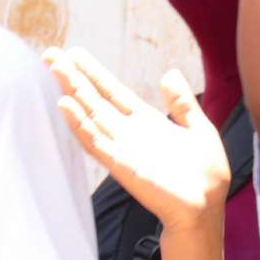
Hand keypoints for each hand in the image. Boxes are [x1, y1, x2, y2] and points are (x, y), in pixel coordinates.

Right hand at [42, 47, 229, 233]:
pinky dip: (81, 125)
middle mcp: (130, 134)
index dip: (95, 73)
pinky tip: (66, 107)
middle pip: (96, 101)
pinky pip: (97, 143)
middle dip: (74, 78)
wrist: (207, 205)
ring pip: (91, 117)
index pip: (114, 93)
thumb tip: (169, 73)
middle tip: (51, 54)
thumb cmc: (204, 173)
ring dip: (73, 95)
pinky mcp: (124, 166)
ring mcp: (124, 149)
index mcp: (147, 123)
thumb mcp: (197, 127)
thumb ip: (181, 103)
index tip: (75, 55)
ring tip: (55, 71)